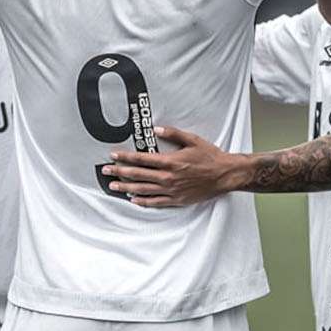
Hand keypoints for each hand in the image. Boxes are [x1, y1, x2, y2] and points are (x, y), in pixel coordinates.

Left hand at [101, 126, 241, 206]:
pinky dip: (143, 201)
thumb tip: (155, 128)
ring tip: (113, 185)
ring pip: (143, 189)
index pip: (142, 159)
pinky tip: (133, 199)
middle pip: (138, 175)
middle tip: (105, 170)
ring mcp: (172, 190)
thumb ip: (172, 133)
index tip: (113, 155)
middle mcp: (168, 177)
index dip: (125, 157)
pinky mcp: (177, 199)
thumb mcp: (192, 140)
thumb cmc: (210, 157)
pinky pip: (156, 202)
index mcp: (170, 161)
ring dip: (126, 187)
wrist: (225, 175)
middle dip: (119, 172)